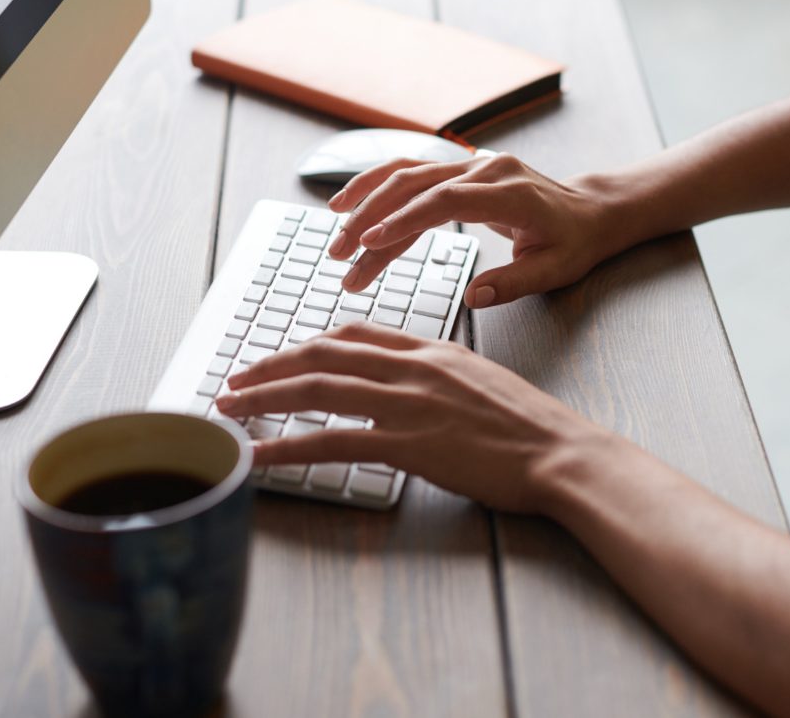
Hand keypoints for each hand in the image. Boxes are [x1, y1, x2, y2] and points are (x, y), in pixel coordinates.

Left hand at [214, 322, 612, 513]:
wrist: (559, 452)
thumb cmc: (530, 428)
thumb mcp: (482, 383)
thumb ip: (441, 377)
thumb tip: (414, 389)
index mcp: (432, 349)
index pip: (355, 334)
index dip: (309, 344)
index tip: (281, 356)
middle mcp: (414, 367)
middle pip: (324, 353)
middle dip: (272, 364)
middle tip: (237, 380)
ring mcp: (408, 403)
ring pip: (318, 388)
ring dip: (265, 397)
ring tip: (230, 408)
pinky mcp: (407, 443)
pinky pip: (331, 440)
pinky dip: (287, 446)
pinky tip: (259, 455)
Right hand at [327, 153, 622, 308]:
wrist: (589, 210)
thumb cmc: (572, 243)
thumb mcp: (554, 271)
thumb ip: (514, 283)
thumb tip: (475, 297)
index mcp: (510, 192)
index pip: (445, 201)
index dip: (404, 220)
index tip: (371, 244)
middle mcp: (485, 170)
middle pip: (415, 185)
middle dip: (371, 219)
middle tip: (340, 256)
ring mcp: (471, 165)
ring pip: (406, 174)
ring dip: (365, 202)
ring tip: (336, 235)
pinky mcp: (459, 170)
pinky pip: (411, 172)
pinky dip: (376, 186)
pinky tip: (346, 205)